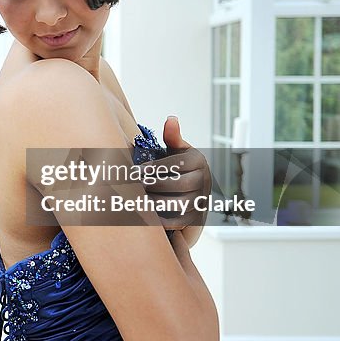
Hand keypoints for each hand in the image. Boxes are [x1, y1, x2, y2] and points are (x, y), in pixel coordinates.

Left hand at [144, 116, 210, 232]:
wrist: (192, 194)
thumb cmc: (178, 167)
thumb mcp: (178, 150)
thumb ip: (173, 137)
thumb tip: (171, 119)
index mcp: (198, 160)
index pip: (177, 163)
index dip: (155, 167)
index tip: (136, 170)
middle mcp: (204, 180)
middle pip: (179, 184)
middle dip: (154, 185)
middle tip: (134, 185)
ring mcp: (202, 200)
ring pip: (179, 204)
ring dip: (156, 203)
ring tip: (137, 200)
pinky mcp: (196, 218)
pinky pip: (179, 221)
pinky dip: (162, 221)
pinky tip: (145, 217)